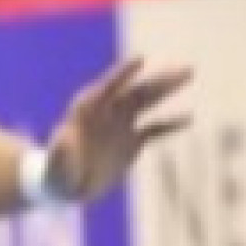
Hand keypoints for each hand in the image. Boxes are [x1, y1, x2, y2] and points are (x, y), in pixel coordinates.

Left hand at [45, 57, 192, 201]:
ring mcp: (121, 123)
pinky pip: (155, 128)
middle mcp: (107, 111)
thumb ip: (61, 152)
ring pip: (147, 101)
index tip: (140, 59)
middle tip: (183, 68)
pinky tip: (189, 118)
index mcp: (86, 110)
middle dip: (159, 80)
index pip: (106, 87)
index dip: (122, 73)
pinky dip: (170, 124)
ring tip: (188, 74)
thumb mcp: (56, 166)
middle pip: (135, 91)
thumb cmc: (56, 174)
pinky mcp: (133, 139)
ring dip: (167, 88)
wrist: (67, 186)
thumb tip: (64, 138)